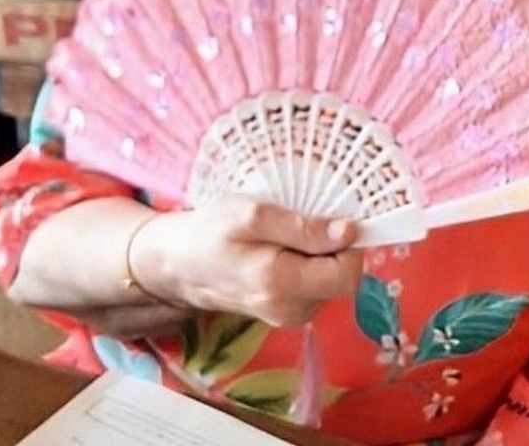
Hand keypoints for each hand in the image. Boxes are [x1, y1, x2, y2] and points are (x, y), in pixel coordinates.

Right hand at [129, 197, 362, 326]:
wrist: (178, 263)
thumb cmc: (211, 231)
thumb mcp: (253, 214)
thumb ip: (303, 227)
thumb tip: (349, 233)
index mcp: (281, 284)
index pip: (348, 275)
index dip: (350, 244)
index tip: (333, 218)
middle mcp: (289, 309)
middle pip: (343, 279)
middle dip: (334, 248)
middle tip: (304, 221)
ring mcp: (287, 315)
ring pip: (330, 282)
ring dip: (320, 255)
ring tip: (286, 234)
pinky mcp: (284, 312)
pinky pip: (315, 286)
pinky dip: (308, 265)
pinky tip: (283, 248)